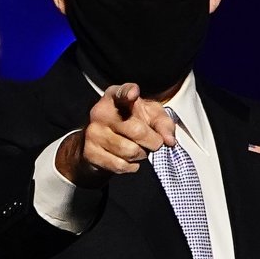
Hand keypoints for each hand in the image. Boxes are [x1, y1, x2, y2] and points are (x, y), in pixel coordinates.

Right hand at [56, 82, 176, 186]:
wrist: (101, 142)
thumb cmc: (130, 123)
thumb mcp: (150, 116)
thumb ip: (163, 124)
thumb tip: (169, 140)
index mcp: (114, 97)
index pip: (121, 92)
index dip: (128, 92)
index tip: (133, 94)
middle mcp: (100, 112)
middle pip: (136, 131)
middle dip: (153, 141)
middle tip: (155, 143)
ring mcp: (93, 133)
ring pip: (130, 151)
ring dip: (141, 155)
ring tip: (139, 150)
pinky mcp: (90, 152)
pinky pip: (120, 165)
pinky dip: (131, 166)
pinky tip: (128, 160)